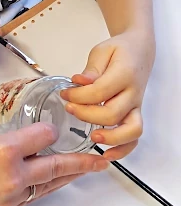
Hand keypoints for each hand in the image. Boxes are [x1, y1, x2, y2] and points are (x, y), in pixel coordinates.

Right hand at [0, 123, 108, 205]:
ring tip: (80, 171)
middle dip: (79, 162)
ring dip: (65, 177)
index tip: (55, 129)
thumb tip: (17, 146)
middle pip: (55, 166)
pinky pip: (30, 198)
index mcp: (3, 150)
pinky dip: (41, 189)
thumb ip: (3, 144)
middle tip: (97, 160)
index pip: (40, 136)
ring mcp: (11, 197)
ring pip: (46, 185)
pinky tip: (46, 185)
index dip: (49, 131)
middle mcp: (12, 175)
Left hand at [61, 30, 154, 160]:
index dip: (78, 96)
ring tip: (92, 136)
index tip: (64, 93)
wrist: (139, 51)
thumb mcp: (102, 51)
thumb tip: (79, 81)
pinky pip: (134, 137)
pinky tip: (107, 154)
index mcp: (124, 73)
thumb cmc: (119, 51)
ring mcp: (136, 106)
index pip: (100, 91)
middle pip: (112, 114)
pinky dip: (124, 149)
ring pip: (130, 130)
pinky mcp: (135, 115)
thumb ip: (91, 69)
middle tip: (69, 108)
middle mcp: (133, 93)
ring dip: (110, 138)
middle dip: (86, 115)